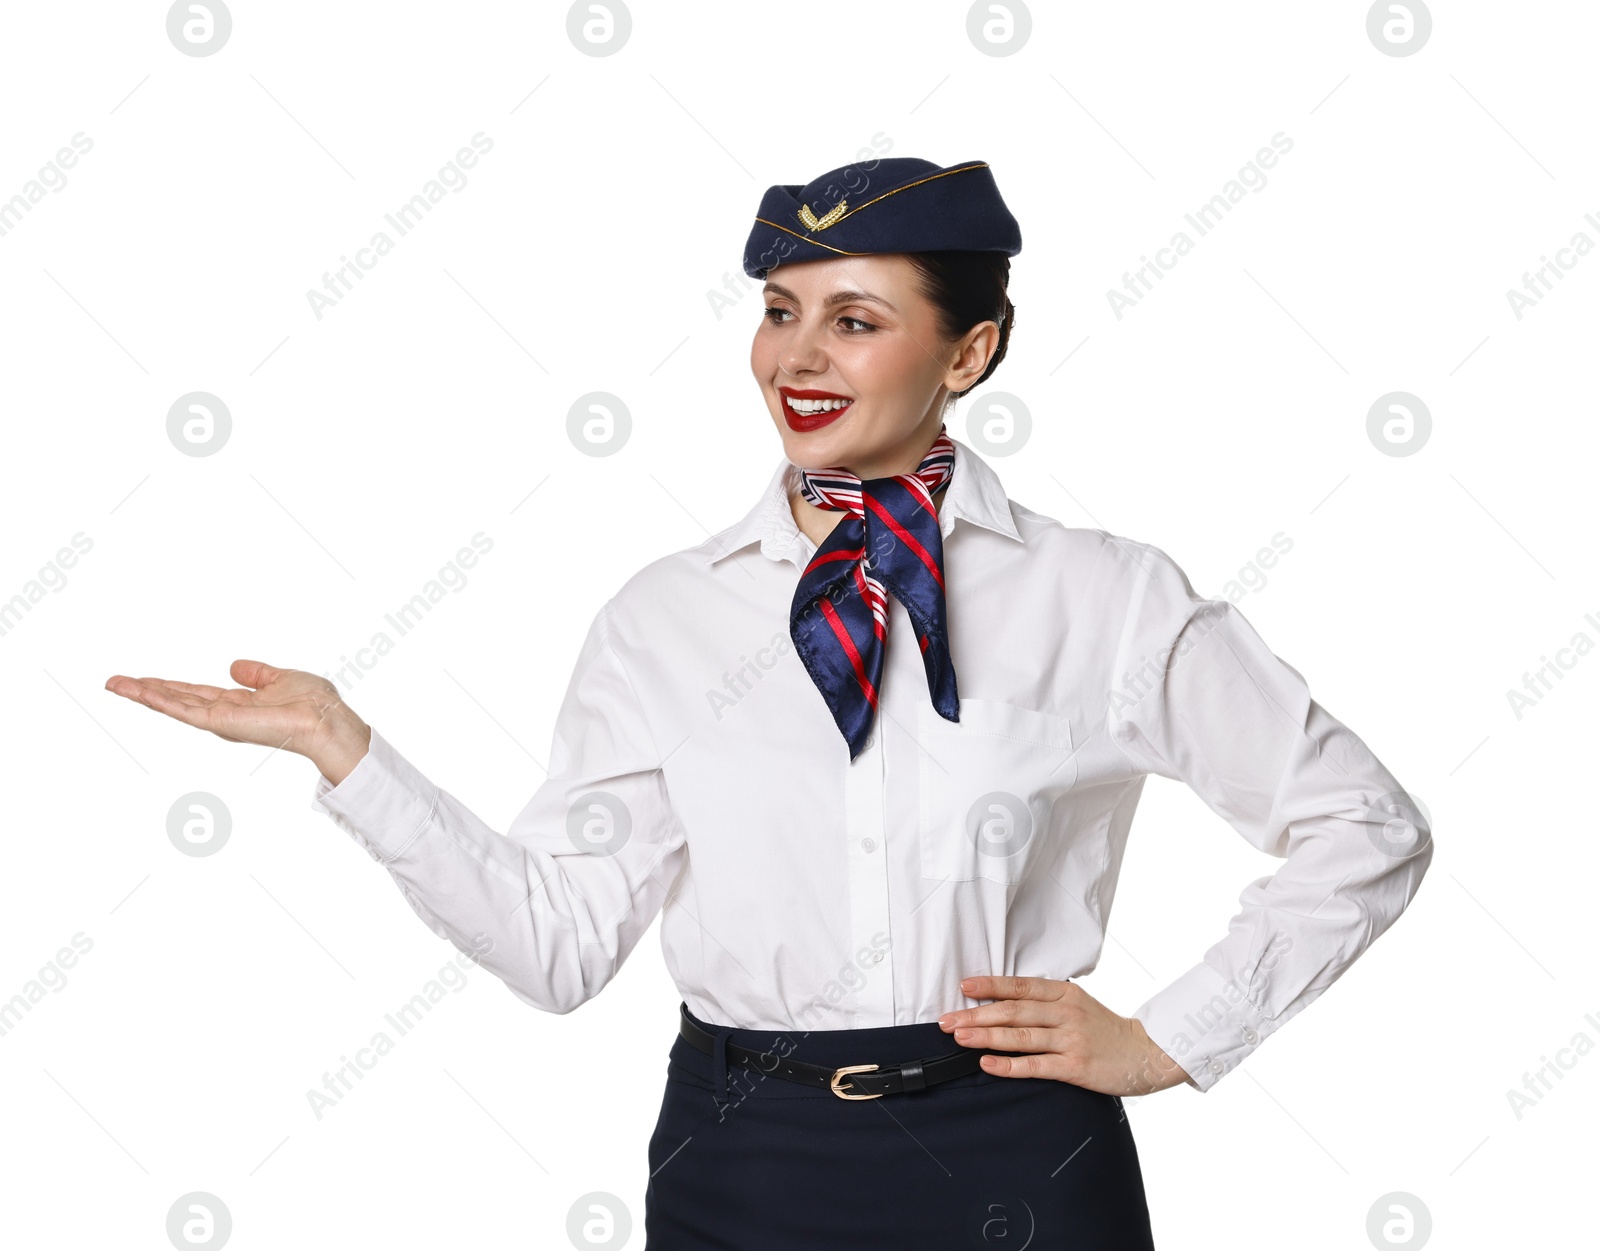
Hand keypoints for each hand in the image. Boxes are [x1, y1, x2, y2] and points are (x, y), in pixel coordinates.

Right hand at [105, 660, 370, 784]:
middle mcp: (223, 714)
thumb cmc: (313, 703)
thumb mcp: (280, 678)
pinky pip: (185, 711)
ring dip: (143, 694)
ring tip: (115, 684)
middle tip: (113, 681)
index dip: (167, 686)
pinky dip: (162, 701)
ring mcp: (220, 721)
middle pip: (176, 699)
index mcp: (235, 703)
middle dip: (145, 690)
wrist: (326, 719)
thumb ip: (256, 674)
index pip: (193, 693)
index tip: (141, 679)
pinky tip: (141, 691)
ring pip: (173, 705)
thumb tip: (234, 666)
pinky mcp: (222, 724)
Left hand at [937, 975, 1193, 1095]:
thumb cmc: (1105, 1029)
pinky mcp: (1075, 1066)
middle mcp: (1065, 1012)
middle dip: (976, 1014)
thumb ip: (1046, 1001)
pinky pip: (1035, 1065)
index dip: (990, 986)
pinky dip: (1008, 1065)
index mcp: (1064, 993)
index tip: (964, 987)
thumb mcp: (1077, 1004)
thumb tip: (1005, 1001)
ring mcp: (1070, 1039)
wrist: (1145, 1052)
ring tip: (959, 1037)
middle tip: (947, 1019)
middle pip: (1013, 1011)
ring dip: (985, 1036)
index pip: (1020, 986)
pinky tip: (987, 1064)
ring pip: (1019, 1036)